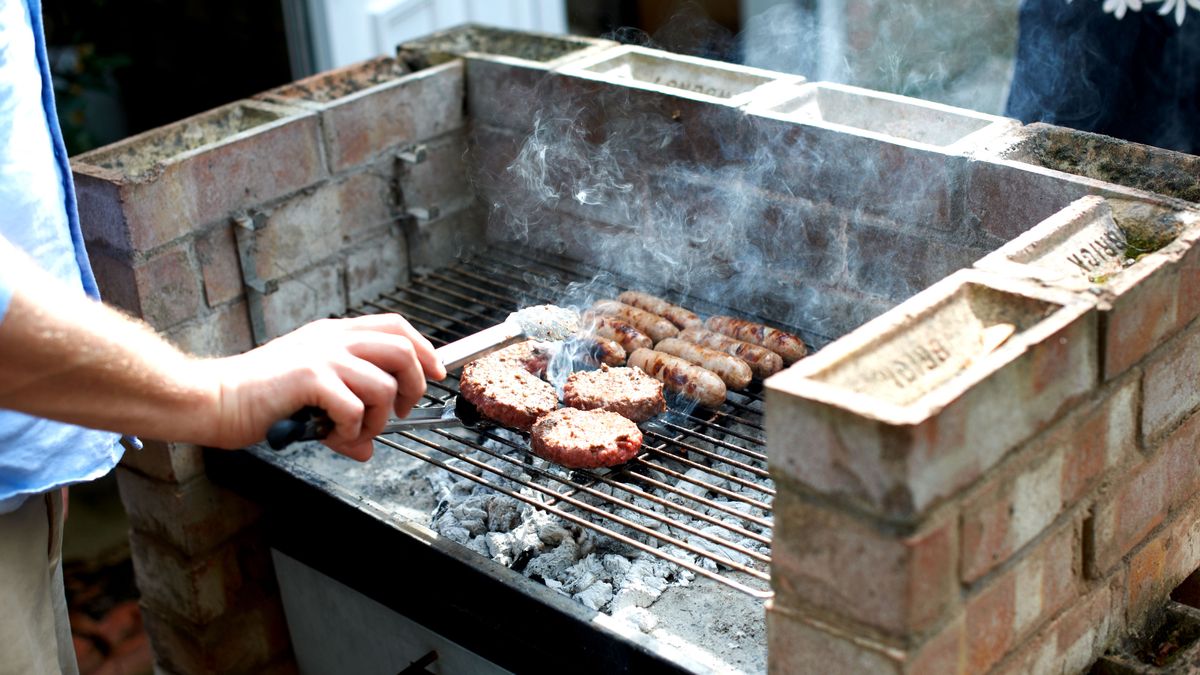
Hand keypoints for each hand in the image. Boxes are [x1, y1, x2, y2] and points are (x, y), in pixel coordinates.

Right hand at [196, 314, 445, 460]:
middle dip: (412, 387)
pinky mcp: (310, 378)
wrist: (214, 399)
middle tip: (399, 413)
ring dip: (378, 419)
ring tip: (355, 432)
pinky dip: (351, 429)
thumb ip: (344, 416)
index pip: (395, 327)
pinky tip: (329, 433)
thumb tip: (366, 449)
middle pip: (402, 350)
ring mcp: (321, 356)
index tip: (436, 373)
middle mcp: (332, 339)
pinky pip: (355, 407)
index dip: (424, 349)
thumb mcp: (310, 399)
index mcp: (333, 334)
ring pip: (383, 385)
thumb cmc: (257, 398)